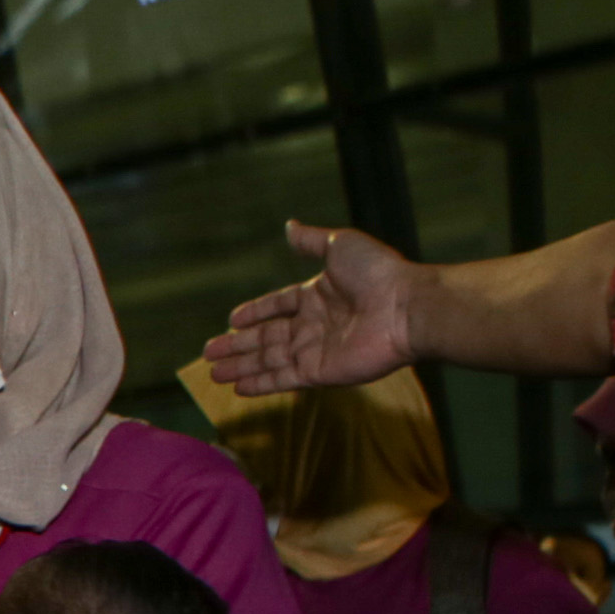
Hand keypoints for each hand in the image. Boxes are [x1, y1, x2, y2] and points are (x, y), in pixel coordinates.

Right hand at [201, 221, 418, 394]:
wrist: (405, 307)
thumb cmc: (378, 273)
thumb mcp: (340, 245)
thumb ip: (311, 240)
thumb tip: (288, 226)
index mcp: (317, 295)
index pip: (278, 305)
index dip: (255, 313)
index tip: (232, 320)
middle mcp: (314, 324)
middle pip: (267, 338)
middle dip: (237, 346)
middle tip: (209, 353)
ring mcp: (316, 350)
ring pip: (269, 360)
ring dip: (242, 367)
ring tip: (213, 374)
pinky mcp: (320, 372)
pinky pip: (284, 378)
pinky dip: (261, 384)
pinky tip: (239, 388)